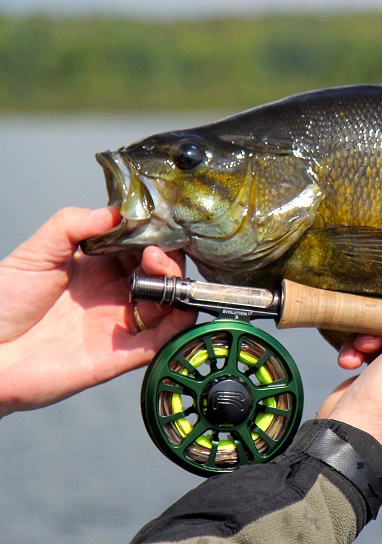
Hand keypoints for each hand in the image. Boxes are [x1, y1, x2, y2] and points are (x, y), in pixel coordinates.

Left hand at [0, 207, 196, 415]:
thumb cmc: (3, 306)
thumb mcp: (36, 253)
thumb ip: (72, 225)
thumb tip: (114, 211)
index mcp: (99, 269)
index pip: (142, 247)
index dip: (153, 235)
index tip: (154, 225)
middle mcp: (115, 295)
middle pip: (162, 274)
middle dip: (167, 257)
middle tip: (154, 251)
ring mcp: (121, 324)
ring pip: (169, 303)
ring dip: (174, 284)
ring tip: (157, 269)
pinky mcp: (123, 355)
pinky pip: (163, 340)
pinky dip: (180, 325)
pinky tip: (180, 307)